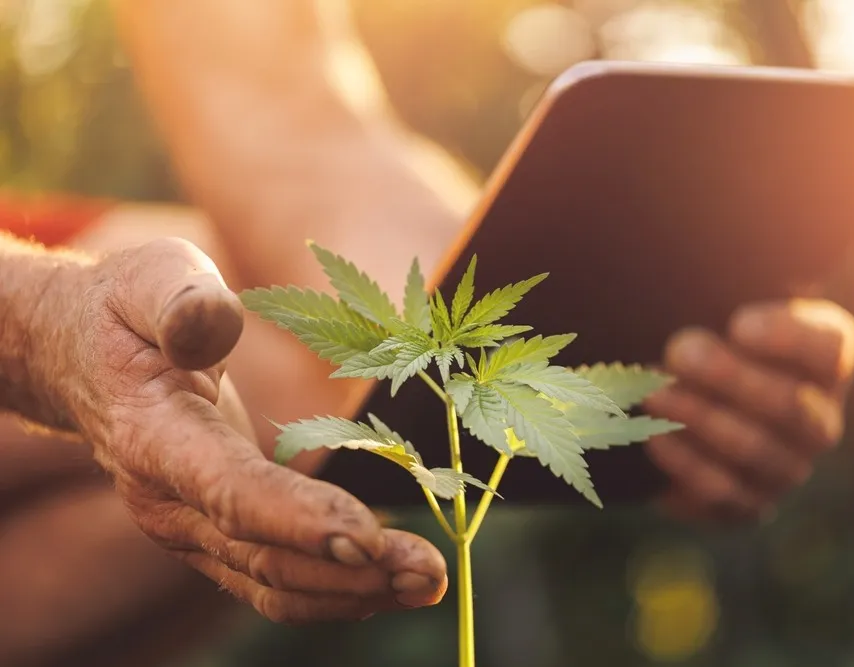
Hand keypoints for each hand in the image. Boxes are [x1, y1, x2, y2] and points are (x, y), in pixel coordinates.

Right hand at [43, 238, 445, 622]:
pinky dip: (334, 587)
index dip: (297, 519)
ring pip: (273, 581)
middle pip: (263, 556)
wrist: (82, 357)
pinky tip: (389, 581)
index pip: (230, 491)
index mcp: (154, 436)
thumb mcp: (151, 278)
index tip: (369, 539)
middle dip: (350, 571)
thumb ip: (179, 299)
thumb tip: (212, 325)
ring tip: (428, 584)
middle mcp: (167, 501)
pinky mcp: (216, 533)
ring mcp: (190, 526)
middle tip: (431, 573)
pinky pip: (274, 577)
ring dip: (354, 591)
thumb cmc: (127, 311)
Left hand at [644, 299, 853, 521]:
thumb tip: (716, 248)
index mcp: (823, 363)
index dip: (788, 339)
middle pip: (791, 407)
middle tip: (679, 350)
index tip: (738, 322)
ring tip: (654, 389)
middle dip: (730, 378)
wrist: (682, 401)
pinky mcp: (747, 505)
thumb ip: (729, 282)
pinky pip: (722, 492)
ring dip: (699, 417)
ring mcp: (786, 468)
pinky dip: (684, 461)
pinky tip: (653, 434)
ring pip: (754, 450)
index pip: (829, 349)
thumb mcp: (723, 300)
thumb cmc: (708, 333)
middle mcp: (819, 420)